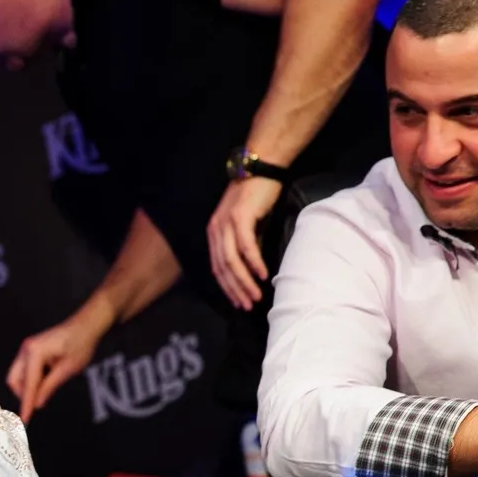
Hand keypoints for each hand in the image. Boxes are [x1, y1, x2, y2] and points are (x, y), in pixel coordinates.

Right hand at [7, 303, 111, 423]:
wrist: (86, 325)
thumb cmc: (81, 345)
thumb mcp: (67, 369)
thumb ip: (50, 386)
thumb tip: (37, 404)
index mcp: (34, 352)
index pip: (28, 384)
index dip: (26, 403)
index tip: (25, 420)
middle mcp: (26, 349)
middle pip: (14, 380)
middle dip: (23, 394)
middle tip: (38, 404)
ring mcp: (27, 348)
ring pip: (17, 375)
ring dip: (27, 387)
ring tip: (45, 391)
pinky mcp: (31, 350)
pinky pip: (24, 370)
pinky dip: (31, 380)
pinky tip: (46, 381)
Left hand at [207, 177, 282, 309]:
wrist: (261, 170)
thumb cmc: (256, 198)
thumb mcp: (247, 225)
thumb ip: (245, 245)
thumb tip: (252, 268)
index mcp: (214, 233)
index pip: (217, 267)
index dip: (227, 287)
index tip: (238, 302)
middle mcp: (216, 229)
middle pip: (222, 268)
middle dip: (235, 290)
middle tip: (247, 306)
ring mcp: (226, 223)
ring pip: (232, 261)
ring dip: (244, 281)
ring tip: (256, 297)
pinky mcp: (240, 217)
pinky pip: (246, 246)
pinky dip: (254, 263)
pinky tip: (263, 275)